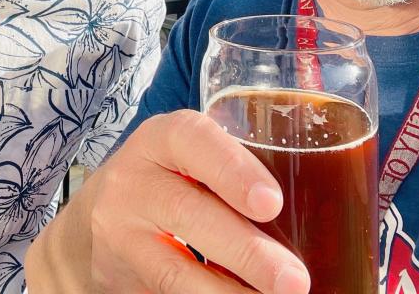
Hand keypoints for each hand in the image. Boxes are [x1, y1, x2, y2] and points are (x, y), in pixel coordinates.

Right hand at [26, 110, 309, 293]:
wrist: (86, 231)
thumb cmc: (168, 182)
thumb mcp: (187, 159)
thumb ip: (236, 166)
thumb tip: (332, 200)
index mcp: (162, 138)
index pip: (192, 140)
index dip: (231, 169)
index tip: (271, 201)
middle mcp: (134, 180)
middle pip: (188, 213)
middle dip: (247, 251)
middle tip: (296, 280)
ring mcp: (121, 233)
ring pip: (174, 270)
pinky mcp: (120, 279)